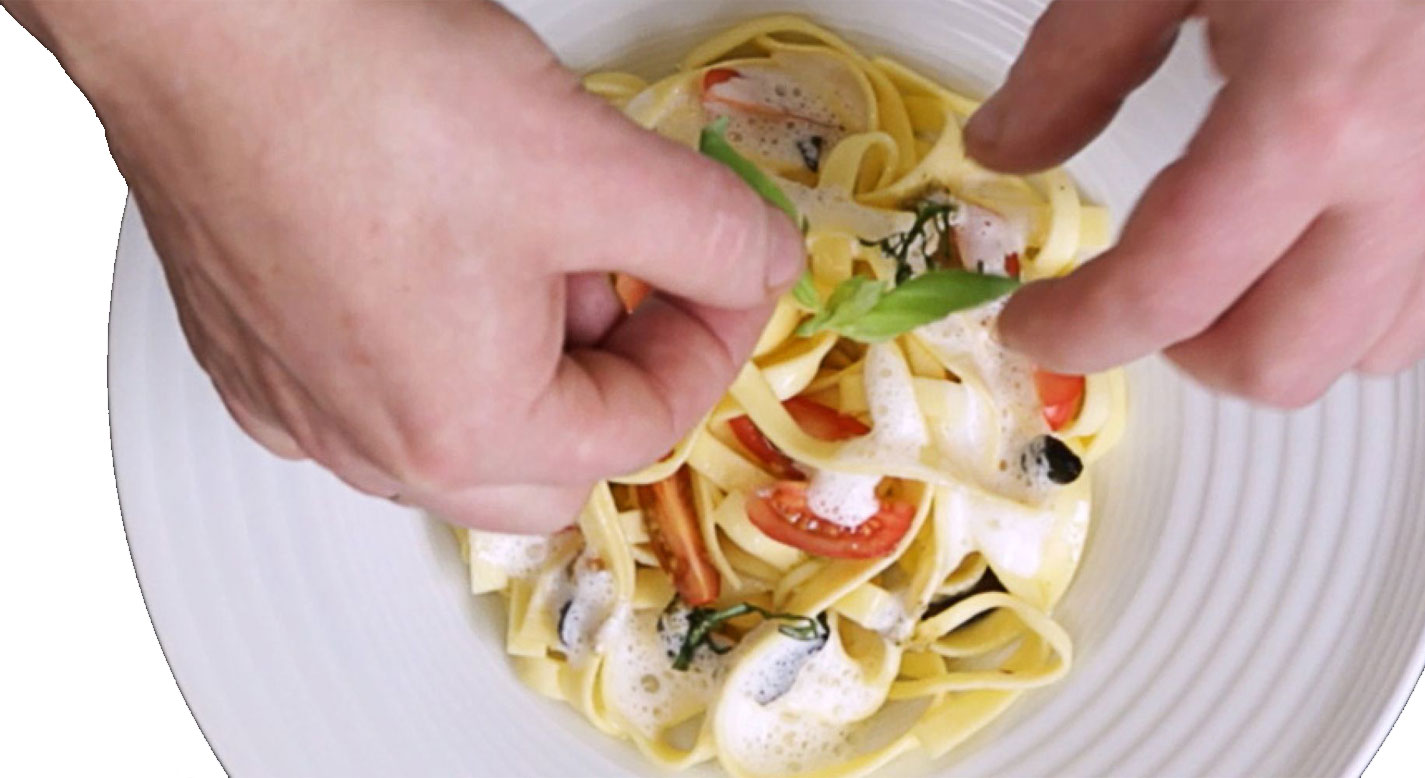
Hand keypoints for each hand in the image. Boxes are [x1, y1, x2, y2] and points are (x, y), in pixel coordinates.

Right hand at [16, 0, 802, 530]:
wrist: (209, 22)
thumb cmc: (364, 95)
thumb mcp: (595, 166)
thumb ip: (713, 235)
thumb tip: (761, 263)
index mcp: (462, 429)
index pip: (641, 428)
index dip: (712, 342)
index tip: (730, 273)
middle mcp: (367, 442)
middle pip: (550, 464)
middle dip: (616, 378)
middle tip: (635, 281)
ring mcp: (298, 402)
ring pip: (459, 431)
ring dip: (528, 359)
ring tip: (532, 237)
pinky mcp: (252, 349)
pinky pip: (374, 389)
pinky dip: (437, 341)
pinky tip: (441, 245)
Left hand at [967, 0, 1424, 406]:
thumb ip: (1074, 63)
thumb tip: (1004, 147)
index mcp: (1310, 120)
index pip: (1169, 295)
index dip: (1079, 330)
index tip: (1034, 323)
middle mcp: (1412, 177)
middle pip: (1275, 364)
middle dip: (1181, 346)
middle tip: (1137, 289)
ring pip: (1368, 351)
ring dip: (1278, 327)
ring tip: (1232, 254)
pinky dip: (1366, 293)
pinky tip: (1325, 225)